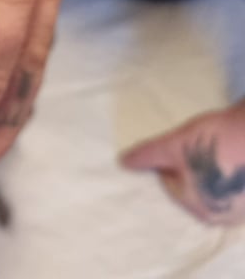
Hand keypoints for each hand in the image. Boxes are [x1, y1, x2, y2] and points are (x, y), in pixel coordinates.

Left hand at [122, 102, 244, 224]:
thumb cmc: (215, 141)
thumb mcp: (173, 145)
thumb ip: (147, 156)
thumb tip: (123, 162)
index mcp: (201, 210)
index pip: (171, 185)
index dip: (171, 161)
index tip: (179, 147)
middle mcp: (226, 215)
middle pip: (195, 188)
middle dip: (193, 169)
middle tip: (199, 147)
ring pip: (216, 186)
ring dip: (213, 171)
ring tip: (217, 149)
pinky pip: (235, 185)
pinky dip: (230, 170)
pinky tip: (231, 154)